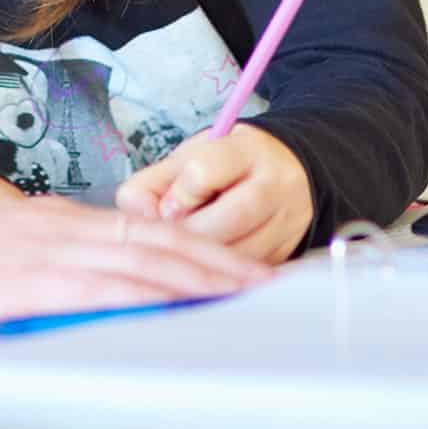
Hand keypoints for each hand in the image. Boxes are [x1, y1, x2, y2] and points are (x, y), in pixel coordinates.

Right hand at [0, 196, 269, 329]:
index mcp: (47, 220)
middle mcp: (55, 226)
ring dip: (200, 275)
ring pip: (141, 258)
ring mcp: (43, 251)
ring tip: (246, 291)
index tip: (232, 261)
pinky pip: (102, 286)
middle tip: (267, 276)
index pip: (137, 228)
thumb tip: (50, 267)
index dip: (191, 242)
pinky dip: (149, 292)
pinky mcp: (25, 281)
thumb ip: (22, 249)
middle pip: (156, 237)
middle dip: (217, 257)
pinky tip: (180, 302)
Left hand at [115, 127, 312, 263]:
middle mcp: (275, 185)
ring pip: (240, 253)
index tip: (166, 207)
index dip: (178, 195)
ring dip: (202, 262)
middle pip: (228, 218)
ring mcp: (286, 221)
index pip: (205, 171)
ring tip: (178, 259)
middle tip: (165, 243)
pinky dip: (218, 277)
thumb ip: (155, 182)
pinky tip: (198, 274)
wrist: (291, 171)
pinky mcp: (288, 252)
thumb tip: (136, 212)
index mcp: (247, 151)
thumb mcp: (191, 158)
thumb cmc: (228, 166)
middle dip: (188, 235)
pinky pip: (248, 273)